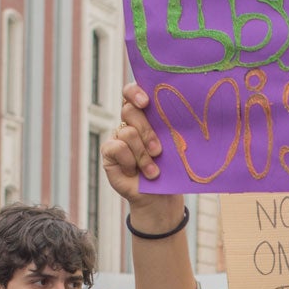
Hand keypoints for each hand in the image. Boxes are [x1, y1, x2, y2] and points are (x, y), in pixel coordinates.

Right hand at [102, 85, 185, 230]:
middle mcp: (129, 122)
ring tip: (153, 170)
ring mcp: (117, 137)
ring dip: (143, 154)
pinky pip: (117, 148)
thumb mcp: (173, 144)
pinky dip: (130, 161)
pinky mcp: (109, 153)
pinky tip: (135, 172)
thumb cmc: (170, 167)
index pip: (132, 92)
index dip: (135, 92)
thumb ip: (169, 126)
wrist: (160, 197)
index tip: (146, 101)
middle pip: (130, 111)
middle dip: (147, 131)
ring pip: (127, 132)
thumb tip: (178, 110)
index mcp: (145, 114)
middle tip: (158, 150)